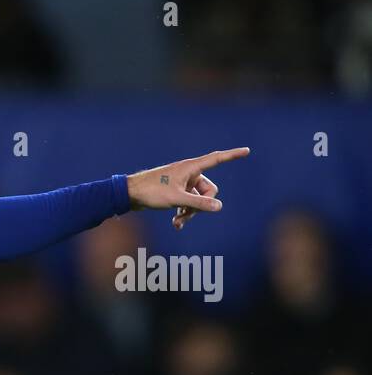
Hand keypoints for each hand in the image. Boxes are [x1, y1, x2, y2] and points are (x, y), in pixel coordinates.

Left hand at [126, 147, 249, 229]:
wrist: (128, 194)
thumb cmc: (151, 192)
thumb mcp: (177, 200)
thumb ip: (198, 204)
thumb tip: (219, 206)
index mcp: (190, 168)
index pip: (216, 159)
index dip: (232, 155)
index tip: (247, 150)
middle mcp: (188, 173)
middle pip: (208, 189)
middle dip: (201, 205)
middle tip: (186, 216)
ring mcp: (181, 182)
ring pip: (197, 199)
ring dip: (191, 212)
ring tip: (178, 222)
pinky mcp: (175, 191)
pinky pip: (187, 202)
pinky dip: (184, 212)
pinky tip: (176, 223)